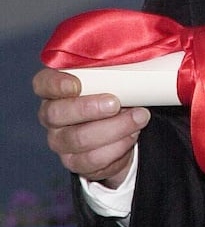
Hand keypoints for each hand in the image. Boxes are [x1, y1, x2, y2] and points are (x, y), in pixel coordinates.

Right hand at [33, 68, 149, 187]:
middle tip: (115, 103)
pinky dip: (118, 146)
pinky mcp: (74, 162)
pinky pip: (94, 159)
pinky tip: (132, 135)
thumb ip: (114, 71)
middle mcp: (51, 115)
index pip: (43, 83)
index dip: (55, 84)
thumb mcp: (112, 79)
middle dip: (89, 108)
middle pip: (56, 113)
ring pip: (79, 138)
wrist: (119, 131)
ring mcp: (60, 141)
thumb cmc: (113, 95)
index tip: (75, 84)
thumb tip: (135, 64)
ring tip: (138, 118)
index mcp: (55, 89)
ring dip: (114, 128)